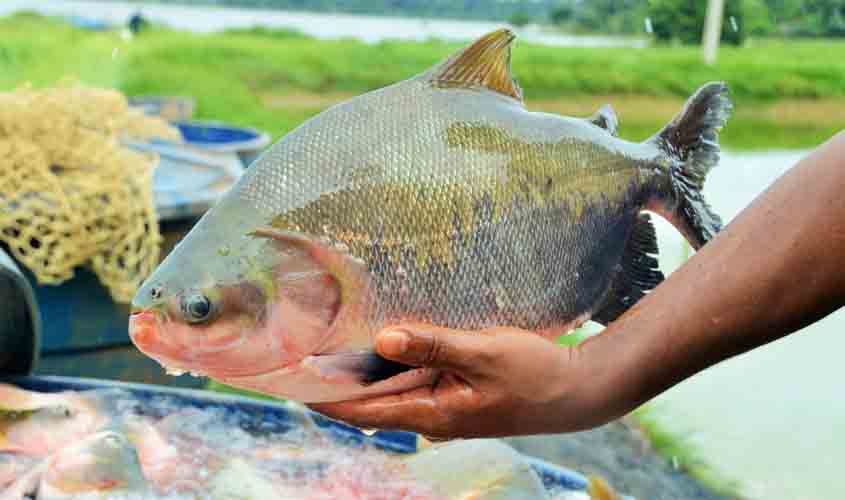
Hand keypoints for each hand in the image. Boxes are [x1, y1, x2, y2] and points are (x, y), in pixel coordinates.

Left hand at [308, 324, 599, 439]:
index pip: (365, 411)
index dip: (327, 397)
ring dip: (367, 372)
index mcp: (433, 413)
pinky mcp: (457, 396)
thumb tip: (382, 340)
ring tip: (336, 344)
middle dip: (340, 382)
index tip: (293, 381)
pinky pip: (415, 383)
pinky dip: (395, 366)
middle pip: (373, 402)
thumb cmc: (534, 373)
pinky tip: (387, 344)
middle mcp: (433, 417)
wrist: (577, 391)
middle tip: (306, 353)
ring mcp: (445, 408)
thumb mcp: (482, 353)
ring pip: (394, 391)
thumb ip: (432, 345)